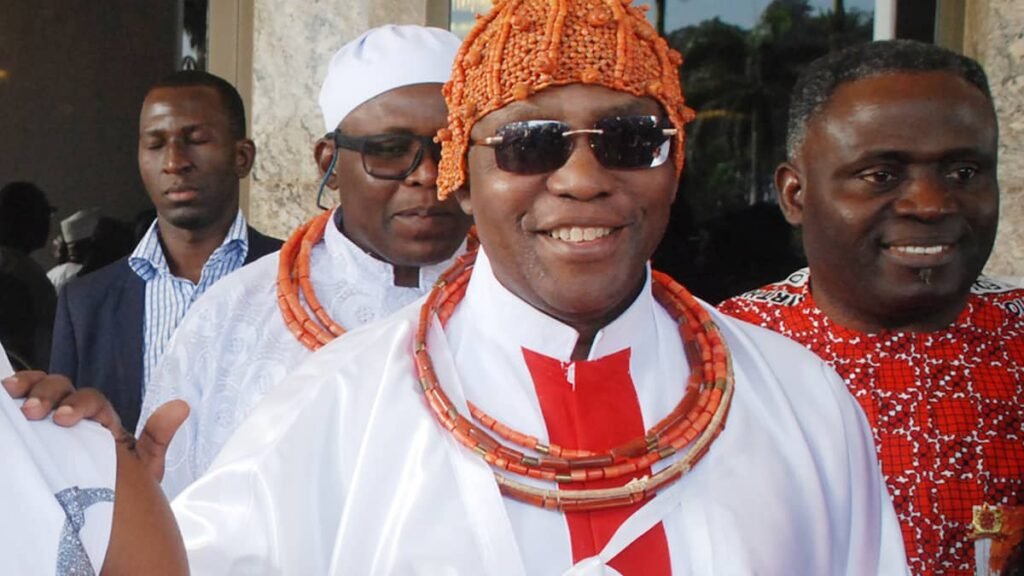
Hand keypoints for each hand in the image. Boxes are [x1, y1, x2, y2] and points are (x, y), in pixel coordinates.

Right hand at [2, 370, 188, 482]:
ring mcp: (55, 422)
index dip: (79, 404)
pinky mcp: (37, 434)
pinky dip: (13, 400)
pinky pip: (23, 409)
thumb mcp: (144, 466)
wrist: (106, 510)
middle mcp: (78, 414)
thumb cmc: (124, 484)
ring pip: (41, 392)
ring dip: (28, 390)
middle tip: (34, 412)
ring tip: (11, 396)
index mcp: (103, 419)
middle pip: (63, 389)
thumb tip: (182, 405)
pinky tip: (3, 400)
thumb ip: (159, 436)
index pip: (92, 400)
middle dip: (48, 394)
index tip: (64, 418)